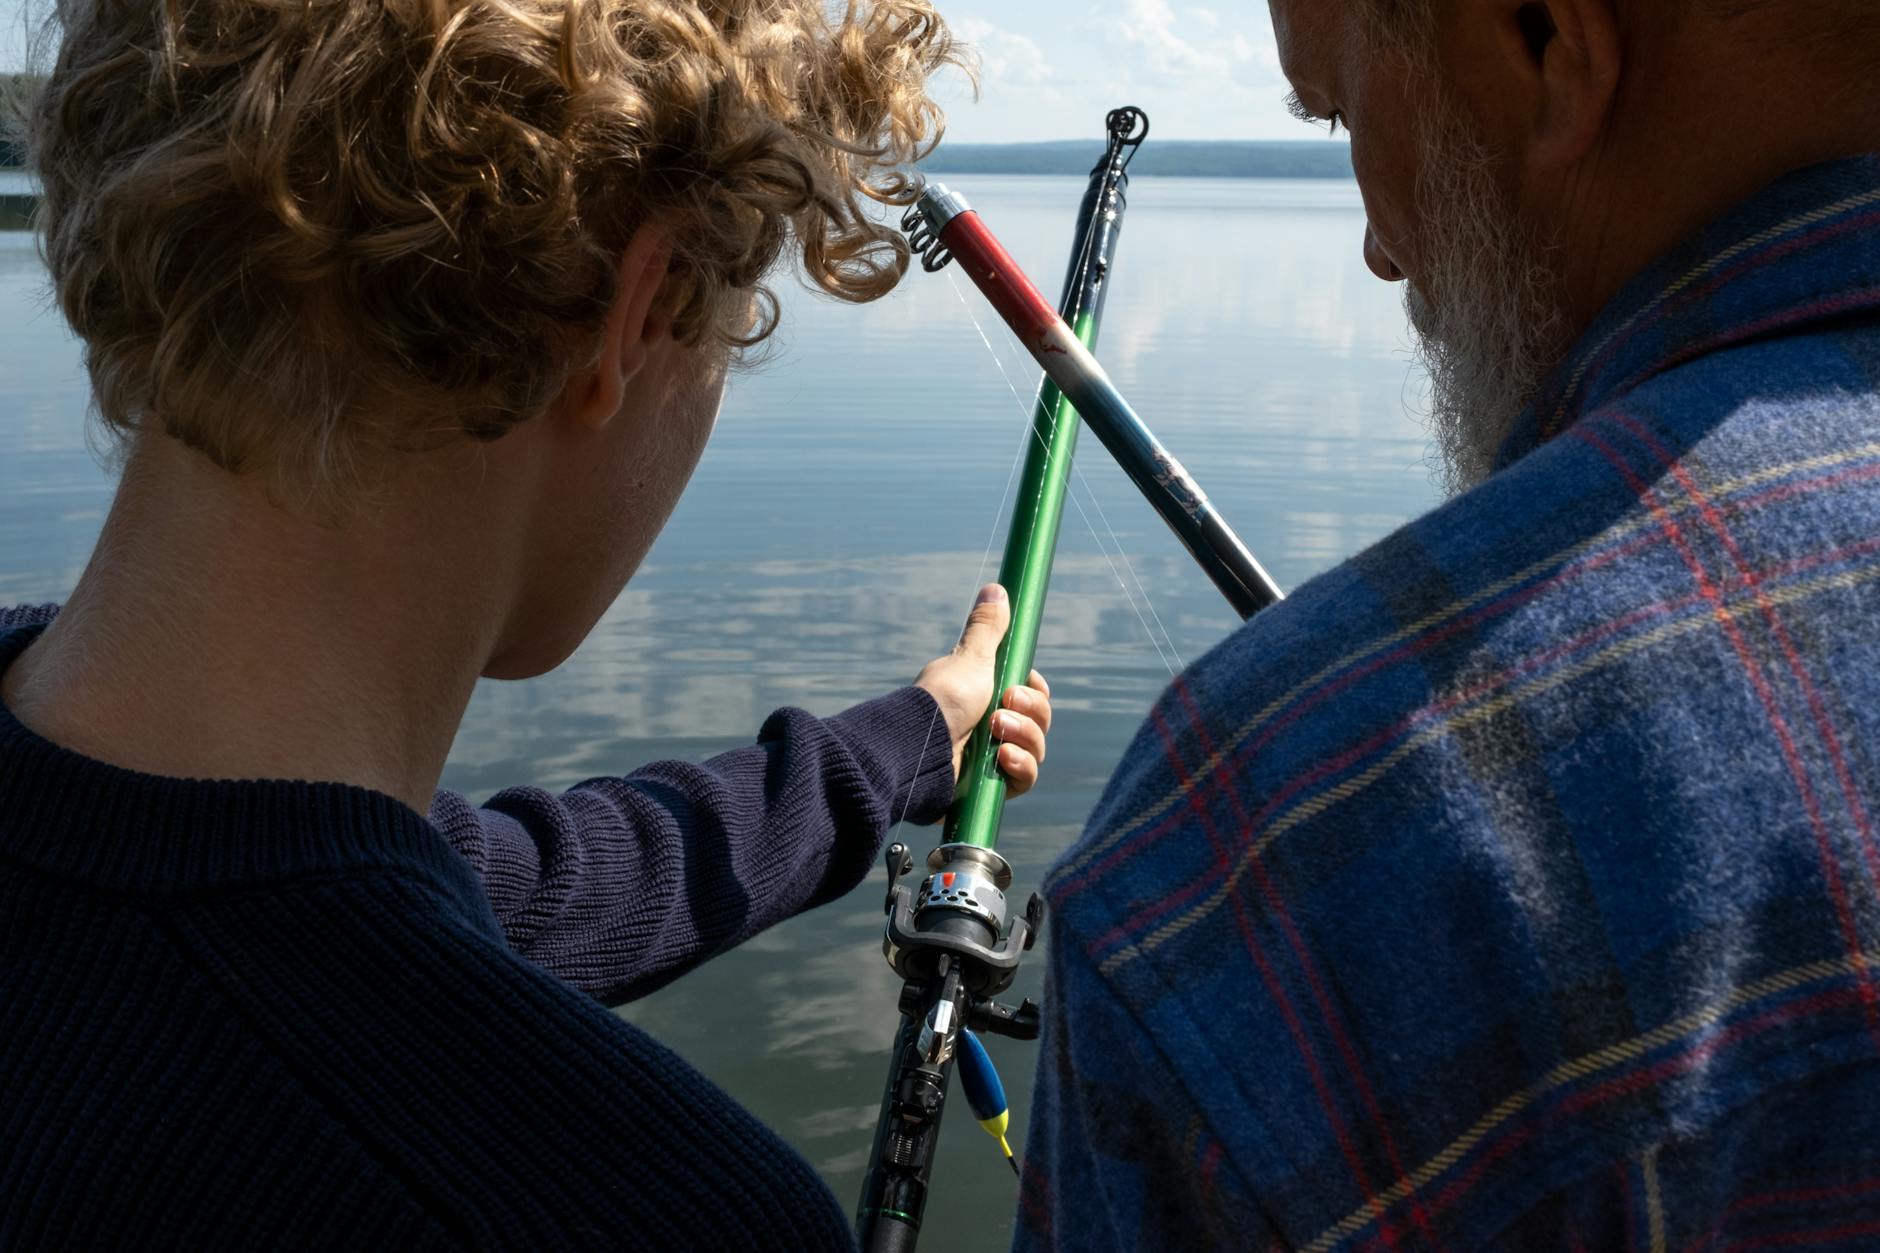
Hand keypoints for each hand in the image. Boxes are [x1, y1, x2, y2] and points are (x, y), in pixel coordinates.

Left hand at [914, 584, 1053, 796]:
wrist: (918, 748)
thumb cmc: (942, 700)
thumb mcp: (971, 658)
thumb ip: (987, 627)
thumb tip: (996, 588)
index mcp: (989, 696)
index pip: (1033, 695)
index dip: (1036, 691)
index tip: (1027, 682)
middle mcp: (992, 726)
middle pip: (1040, 721)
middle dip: (1030, 711)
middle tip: (1003, 705)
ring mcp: (991, 758)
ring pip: (1037, 749)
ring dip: (1024, 737)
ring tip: (995, 731)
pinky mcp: (990, 787)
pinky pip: (1025, 779)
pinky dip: (1020, 767)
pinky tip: (1002, 759)